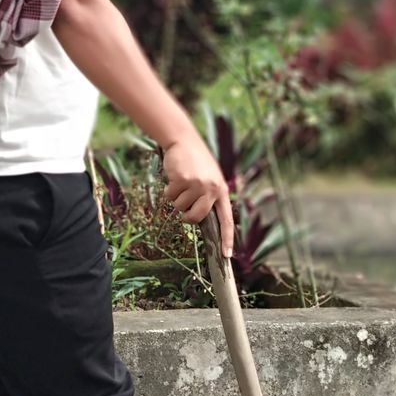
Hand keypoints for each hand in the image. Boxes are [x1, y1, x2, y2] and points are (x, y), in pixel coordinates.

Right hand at [162, 136, 234, 258]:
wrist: (184, 140)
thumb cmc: (197, 161)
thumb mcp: (211, 177)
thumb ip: (210, 196)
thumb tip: (203, 220)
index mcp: (221, 190)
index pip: (226, 219)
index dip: (226, 238)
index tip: (226, 255)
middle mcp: (211, 188)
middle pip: (196, 217)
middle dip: (187, 215)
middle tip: (185, 205)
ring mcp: (197, 184)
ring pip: (180, 207)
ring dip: (176, 197)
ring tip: (182, 181)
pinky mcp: (182, 180)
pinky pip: (170, 196)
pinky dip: (168, 189)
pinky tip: (174, 176)